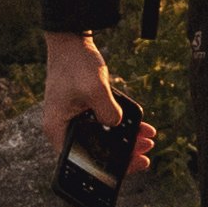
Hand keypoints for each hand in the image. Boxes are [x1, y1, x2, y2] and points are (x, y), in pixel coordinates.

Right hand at [36, 33, 137, 177]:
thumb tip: (118, 126)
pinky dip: (121, 125)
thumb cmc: (76, 63)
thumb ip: (108, 112)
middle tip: (146, 154)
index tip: (131, 165)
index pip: (82, 160)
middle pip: (94, 151)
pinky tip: (141, 126)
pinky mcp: (83, 108)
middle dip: (122, 153)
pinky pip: (104, 122)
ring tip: (148, 139)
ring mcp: (73, 118)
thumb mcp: (95, 89)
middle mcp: (63, 127)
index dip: (107, 167)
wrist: (71, 39)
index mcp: (58, 129)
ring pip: (102, 137)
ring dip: (125, 139)